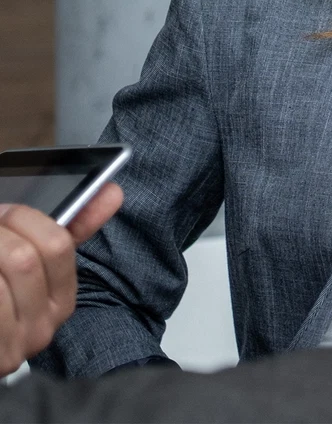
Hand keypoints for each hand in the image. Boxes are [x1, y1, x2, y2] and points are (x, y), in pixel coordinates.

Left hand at [0, 183, 122, 374]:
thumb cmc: (5, 295)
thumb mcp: (37, 265)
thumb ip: (76, 229)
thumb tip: (114, 191)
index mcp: (62, 300)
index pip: (58, 244)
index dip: (23, 219)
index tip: (4, 215)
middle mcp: (44, 327)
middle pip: (24, 259)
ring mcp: (16, 344)